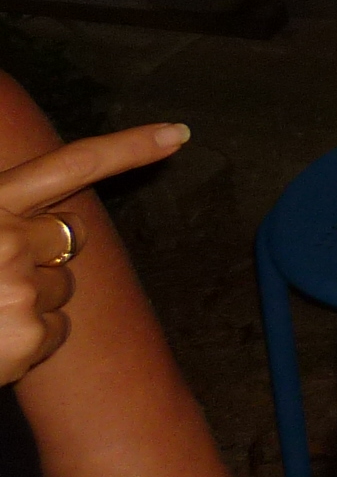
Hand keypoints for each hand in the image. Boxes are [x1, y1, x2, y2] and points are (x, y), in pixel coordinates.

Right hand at [0, 122, 186, 384]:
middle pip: (69, 238)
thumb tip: (42, 215)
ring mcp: (22, 290)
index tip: (178, 134)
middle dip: (41, 255)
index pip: (68, 165)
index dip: (128, 148)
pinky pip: (57, 331)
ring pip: (62, 287)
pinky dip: (29, 342)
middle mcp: (6, 240)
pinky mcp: (32, 338)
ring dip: (30, 300)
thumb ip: (3, 214)